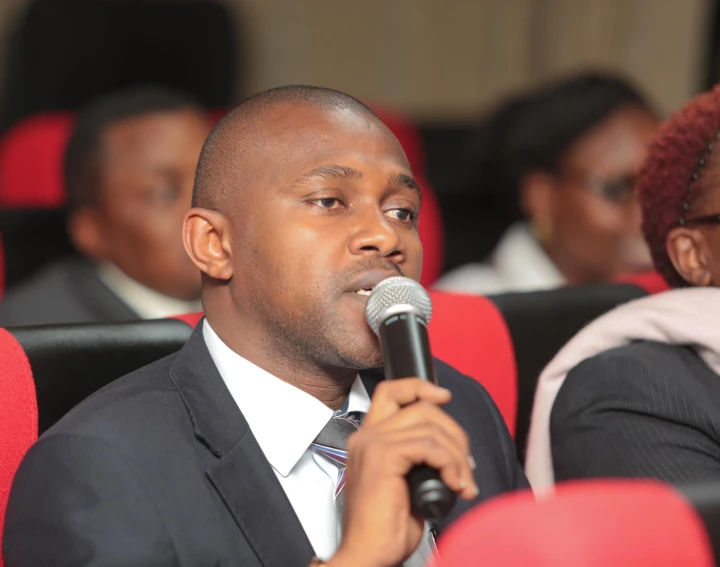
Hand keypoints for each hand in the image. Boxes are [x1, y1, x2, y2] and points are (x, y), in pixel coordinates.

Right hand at [326, 379, 477, 566]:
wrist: (367, 555)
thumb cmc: (385, 528)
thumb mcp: (406, 483)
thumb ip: (418, 457)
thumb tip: (450, 448)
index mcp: (368, 439)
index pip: (391, 392)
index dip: (420, 387)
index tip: (444, 397)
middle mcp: (367, 436)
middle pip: (421, 406)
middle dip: (454, 433)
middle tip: (465, 466)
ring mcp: (372, 444)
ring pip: (430, 426)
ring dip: (458, 455)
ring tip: (463, 482)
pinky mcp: (382, 457)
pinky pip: (429, 446)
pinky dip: (451, 464)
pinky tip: (455, 485)